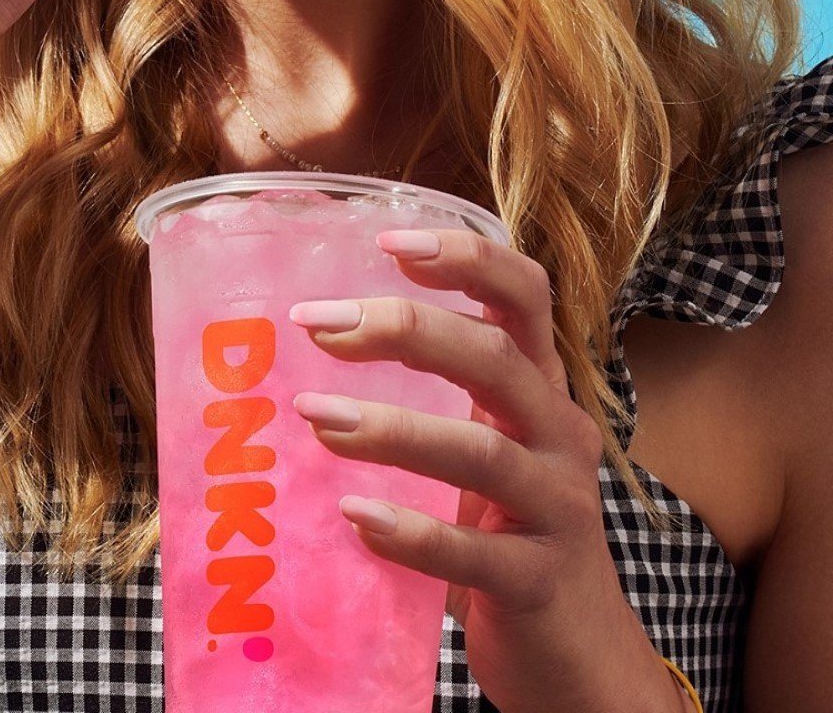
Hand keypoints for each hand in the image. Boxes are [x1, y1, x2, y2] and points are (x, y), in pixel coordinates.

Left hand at [289, 228, 688, 712]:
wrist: (579, 653)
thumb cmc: (509, 531)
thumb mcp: (484, 446)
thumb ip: (435, 396)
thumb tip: (320, 345)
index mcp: (541, 390)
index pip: (525, 295)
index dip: (466, 258)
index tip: (386, 242)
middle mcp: (560, 434)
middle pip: (496, 357)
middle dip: (404, 328)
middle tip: (317, 324)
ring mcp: (558, 509)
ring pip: (482, 451)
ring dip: (392, 427)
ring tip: (315, 415)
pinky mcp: (540, 583)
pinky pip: (476, 554)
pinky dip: (413, 533)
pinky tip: (355, 518)